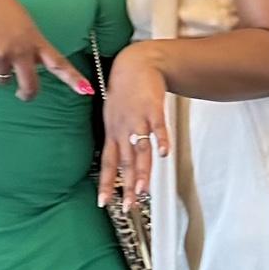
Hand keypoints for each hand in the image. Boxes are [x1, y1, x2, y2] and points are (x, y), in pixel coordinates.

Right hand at [0, 0, 93, 101]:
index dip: (74, 79)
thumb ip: (31, 46)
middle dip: (27, 94)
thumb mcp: (24, 25)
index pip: (59, 63)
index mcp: (36, 41)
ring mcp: (4, 54)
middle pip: (30, 86)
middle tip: (23, 94)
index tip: (86, 90)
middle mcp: (22, 50)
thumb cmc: (2, 10)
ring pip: (3, 81)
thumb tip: (32, 67)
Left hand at [98, 44, 170, 208]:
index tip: (104, 203)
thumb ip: (119, 141)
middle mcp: (123, 130)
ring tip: (143, 190)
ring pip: (140, 150)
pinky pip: (157, 127)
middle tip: (128, 205)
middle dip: (126, 186)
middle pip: (126, 163)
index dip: (106, 184)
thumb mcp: (113, 118)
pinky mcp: (153, 109)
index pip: (108, 164)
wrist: (136, 63)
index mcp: (113, 133)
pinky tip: (164, 153)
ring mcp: (138, 120)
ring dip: (142, 171)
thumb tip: (120, 164)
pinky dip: (161, 140)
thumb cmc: (125, 91)